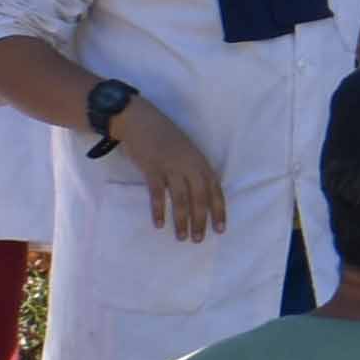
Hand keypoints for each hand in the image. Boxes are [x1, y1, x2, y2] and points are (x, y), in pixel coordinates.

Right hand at [118, 108, 229, 247]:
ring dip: (182, 220)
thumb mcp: (187, 150)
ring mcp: (170, 166)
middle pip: (199, 197)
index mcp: (200, 161)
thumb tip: (202, 194)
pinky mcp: (152, 168)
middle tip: (198, 240)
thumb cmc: (164, 136)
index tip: (220, 229)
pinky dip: (159, 210)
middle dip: (200, 220)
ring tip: (182, 237)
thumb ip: (195, 170)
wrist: (139, 119)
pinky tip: (160, 224)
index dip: (218, 210)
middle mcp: (189, 165)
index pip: (214, 189)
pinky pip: (157, 193)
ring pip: (181, 198)